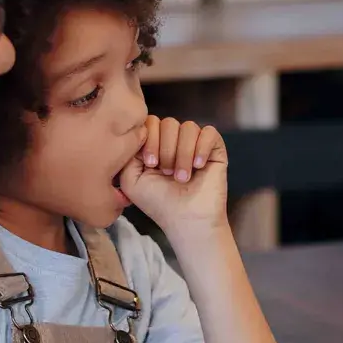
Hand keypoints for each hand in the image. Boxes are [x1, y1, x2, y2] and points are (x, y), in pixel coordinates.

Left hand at [123, 116, 227, 232]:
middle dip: (166, 149)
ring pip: (189, 127)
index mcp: (155, 144)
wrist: (186, 219)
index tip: (150, 164)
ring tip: (182, 177)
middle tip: (167, 173)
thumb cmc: (159, 203)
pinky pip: (209, 132)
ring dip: (183, 154)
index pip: (151, 122)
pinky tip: (199, 166)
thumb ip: (128, 152)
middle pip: (169, 122)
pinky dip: (201, 148)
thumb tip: (139, 132)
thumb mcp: (131, 179)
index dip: (150, 139)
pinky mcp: (215, 149)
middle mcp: (175, 141)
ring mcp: (195, 144)